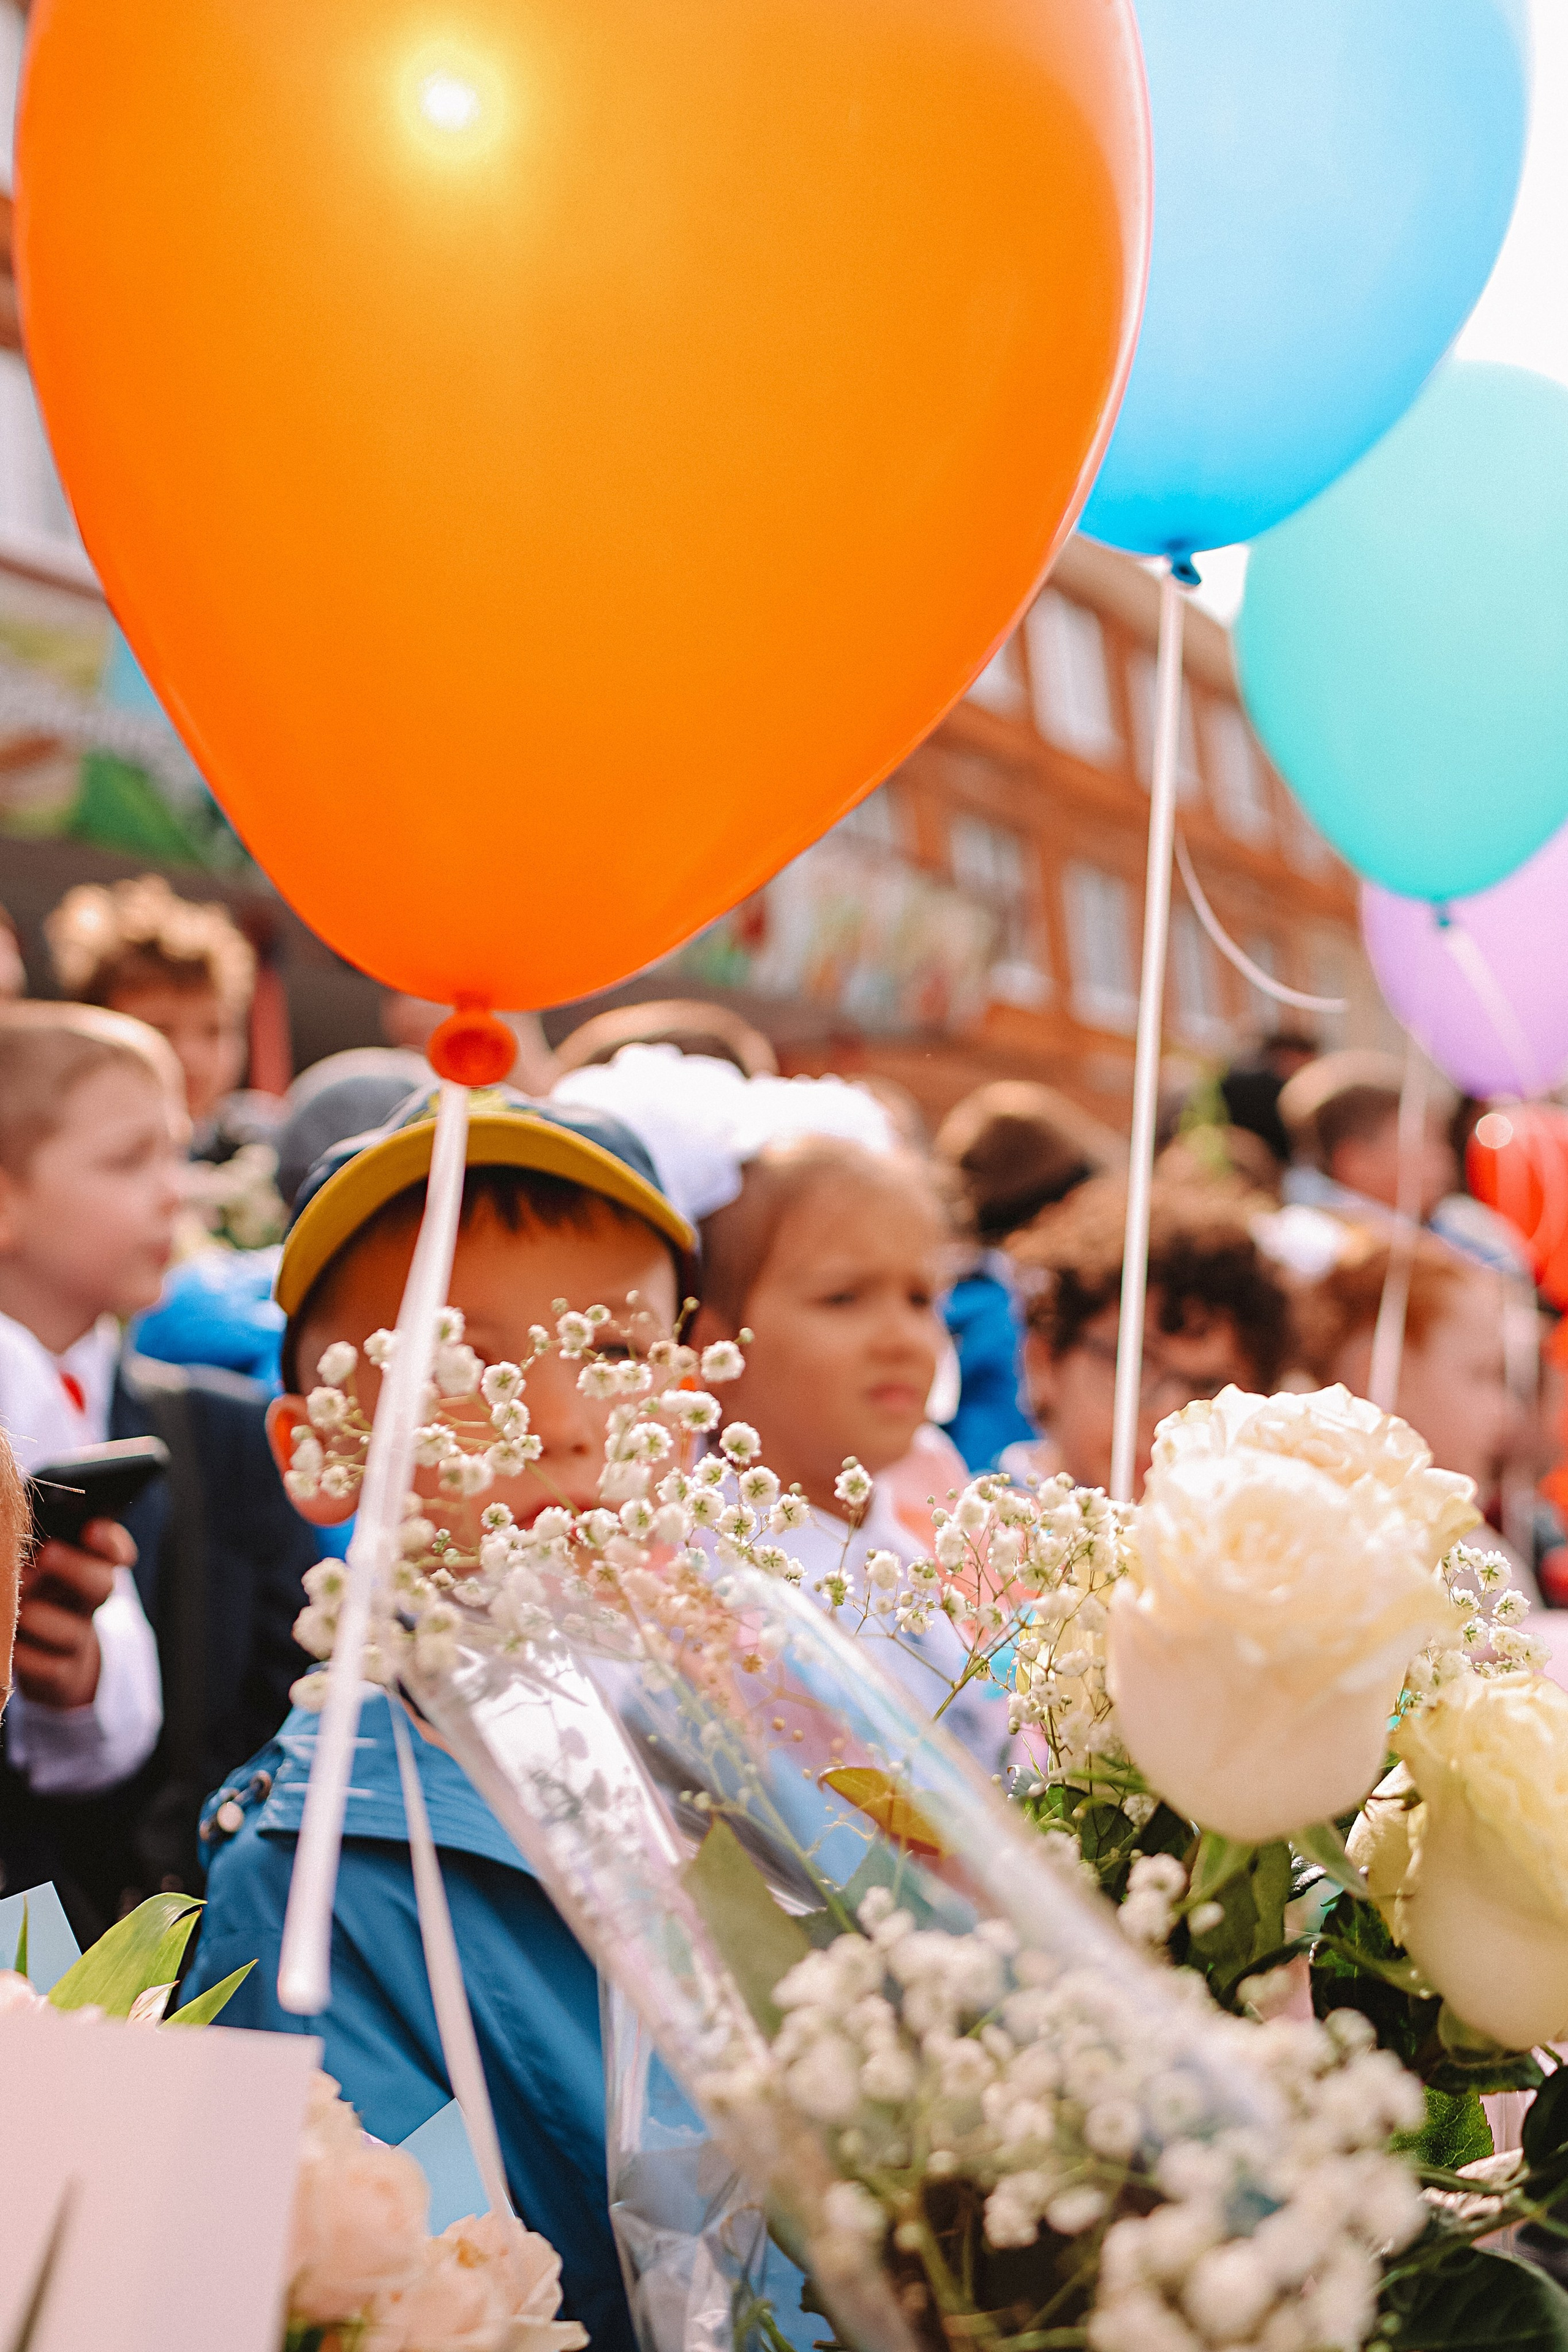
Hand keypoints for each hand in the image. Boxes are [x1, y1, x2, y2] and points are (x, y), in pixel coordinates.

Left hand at [14, 1518, 136, 1711]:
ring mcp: (77, 1642)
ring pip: (72, 1632)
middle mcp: (87, 1606)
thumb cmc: (43, 1605)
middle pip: (102, 1586)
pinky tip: (10, 1646)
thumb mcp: (47, 1575)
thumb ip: (41, 1553)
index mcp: (88, 1574)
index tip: (92, 1529)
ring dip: (41, 1617)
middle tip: (47, 1553)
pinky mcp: (62, 1676)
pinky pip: (47, 1667)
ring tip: (18, 1608)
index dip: (111, 1544)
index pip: (116, 1555)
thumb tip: (14, 1533)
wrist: (60, 1667)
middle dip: (76, 1568)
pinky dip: (25, 1655)